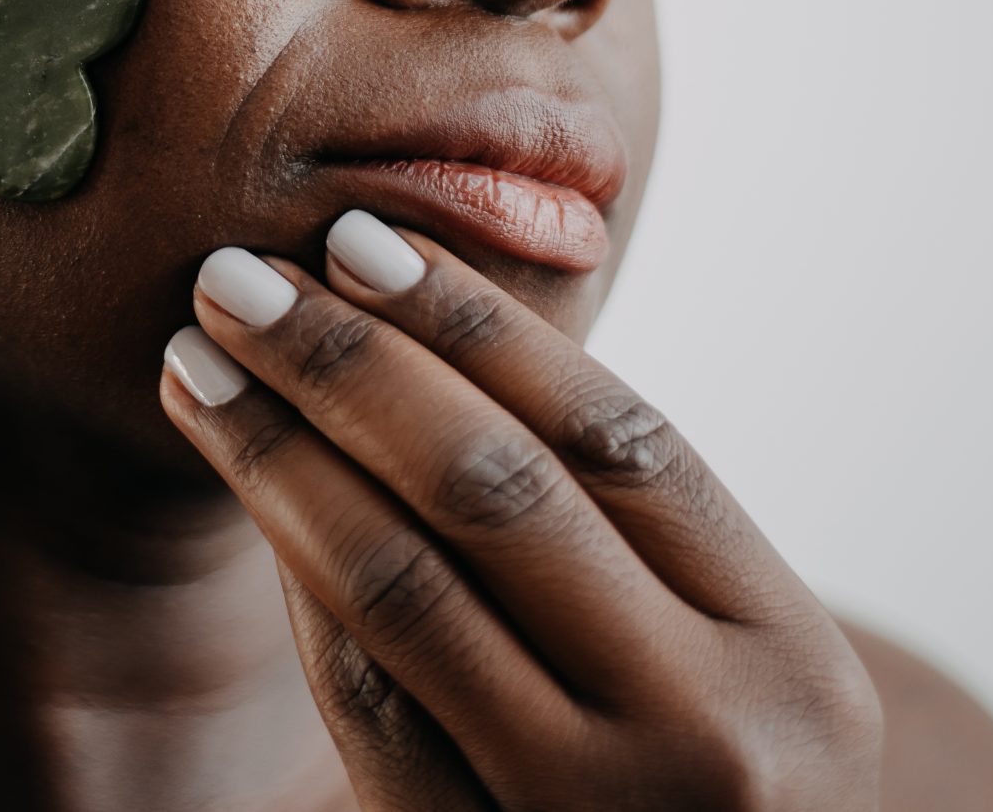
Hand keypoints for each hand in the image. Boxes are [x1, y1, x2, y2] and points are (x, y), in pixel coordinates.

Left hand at [160, 214, 882, 809]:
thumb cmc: (704, 800)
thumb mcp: (734, 682)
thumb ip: (629, 544)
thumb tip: (426, 327)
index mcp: (795, 660)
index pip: (618, 437)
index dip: (475, 324)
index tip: (354, 236)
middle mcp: (714, 741)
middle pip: (499, 492)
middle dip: (348, 363)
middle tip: (232, 276)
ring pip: (406, 589)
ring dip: (280, 454)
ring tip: (198, 364)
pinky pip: (365, 700)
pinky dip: (296, 583)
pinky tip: (245, 493)